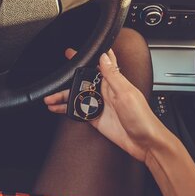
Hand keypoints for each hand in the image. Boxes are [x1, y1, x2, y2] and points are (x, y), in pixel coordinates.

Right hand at [44, 49, 170, 161]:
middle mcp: (105, 92)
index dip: (86, 57)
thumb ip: (113, 75)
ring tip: (49, 98)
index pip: (99, 64)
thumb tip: (103, 57)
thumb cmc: (143, 119)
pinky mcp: (96, 118)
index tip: (73, 52)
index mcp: (114, 82)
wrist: (145, 143)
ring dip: (63, 97)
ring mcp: (100, 105)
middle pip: (81, 82)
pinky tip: (57, 109)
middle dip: (66, 80)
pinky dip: (67, 110)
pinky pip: (78, 112)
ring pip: (77, 97)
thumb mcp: (126, 93)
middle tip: (53, 78)